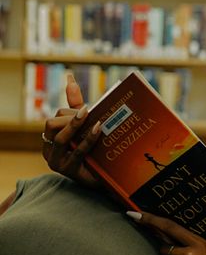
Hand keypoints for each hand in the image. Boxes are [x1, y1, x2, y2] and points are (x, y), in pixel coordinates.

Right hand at [41, 73, 102, 189]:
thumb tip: (70, 77)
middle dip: (70, 118)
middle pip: (51, 126)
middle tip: (88, 112)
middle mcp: (49, 150)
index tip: (88, 109)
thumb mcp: (84, 125)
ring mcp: (57, 162)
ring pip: (61, 139)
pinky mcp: (69, 171)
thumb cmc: (93, 149)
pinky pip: (77, 152)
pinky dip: (88, 138)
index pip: (55, 118)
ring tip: (91, 116)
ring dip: (76, 125)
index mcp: (51, 138)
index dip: (70, 113)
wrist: (106, 177)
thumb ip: (75, 104)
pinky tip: (98, 129)